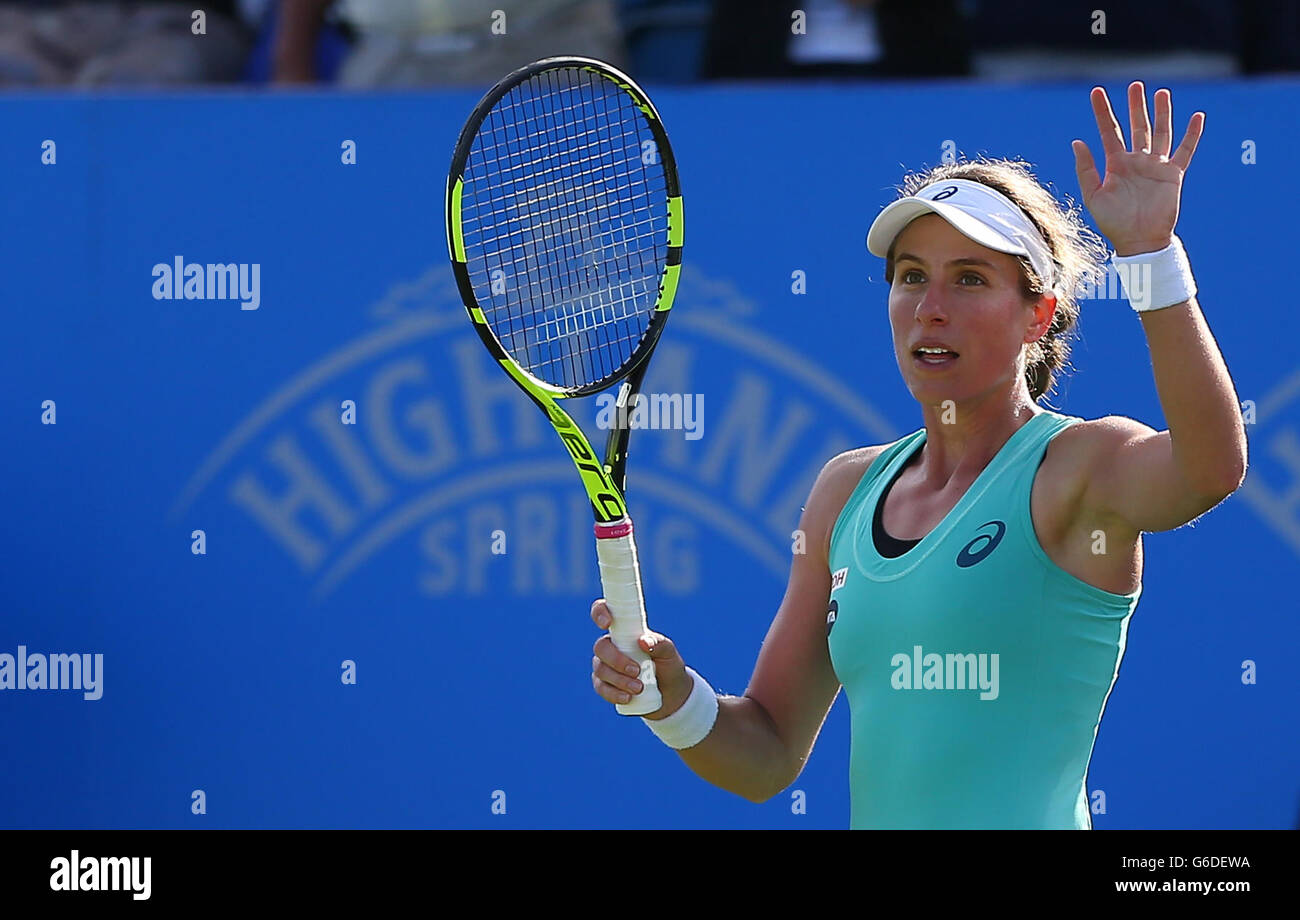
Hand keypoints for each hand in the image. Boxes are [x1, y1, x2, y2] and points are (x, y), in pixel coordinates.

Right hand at [590, 599, 692, 718]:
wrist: (670, 694)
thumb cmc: (668, 665)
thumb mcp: (669, 653)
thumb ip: (659, 644)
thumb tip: (643, 642)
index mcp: (624, 631)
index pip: (603, 613)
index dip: (599, 613)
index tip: (607, 623)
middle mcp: (611, 646)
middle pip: (600, 647)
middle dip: (616, 660)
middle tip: (637, 671)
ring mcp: (605, 666)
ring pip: (600, 669)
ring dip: (619, 680)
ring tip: (639, 688)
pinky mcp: (605, 685)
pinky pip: (601, 688)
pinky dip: (613, 694)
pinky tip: (627, 698)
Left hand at [1072, 82, 1204, 255]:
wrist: (1138, 241)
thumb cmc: (1113, 222)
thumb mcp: (1093, 196)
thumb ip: (1086, 169)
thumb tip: (1077, 142)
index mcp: (1115, 164)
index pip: (1108, 131)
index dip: (1102, 112)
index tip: (1096, 92)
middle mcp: (1136, 160)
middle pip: (1136, 126)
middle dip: (1135, 106)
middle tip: (1135, 85)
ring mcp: (1155, 165)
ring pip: (1160, 132)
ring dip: (1161, 113)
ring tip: (1161, 93)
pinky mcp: (1173, 173)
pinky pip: (1185, 150)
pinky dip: (1192, 134)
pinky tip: (1197, 117)